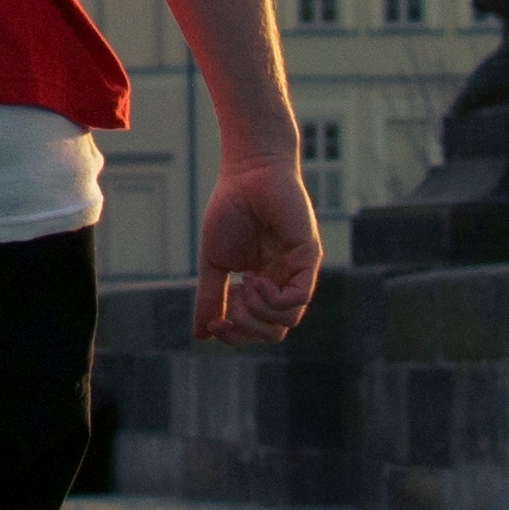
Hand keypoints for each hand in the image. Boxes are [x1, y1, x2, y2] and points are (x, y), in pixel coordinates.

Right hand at [193, 152, 323, 347]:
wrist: (247, 173)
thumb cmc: (231, 210)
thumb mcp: (215, 262)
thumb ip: (211, 297)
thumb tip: (201, 335)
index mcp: (266, 286)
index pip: (259, 329)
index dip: (236, 335)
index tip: (214, 321)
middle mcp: (285, 282)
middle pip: (275, 332)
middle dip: (245, 329)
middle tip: (228, 305)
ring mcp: (298, 272)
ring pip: (287, 321)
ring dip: (257, 312)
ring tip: (241, 283)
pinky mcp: (308, 258)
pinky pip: (297, 299)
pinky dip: (271, 299)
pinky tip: (252, 279)